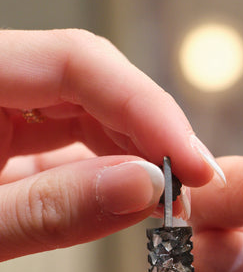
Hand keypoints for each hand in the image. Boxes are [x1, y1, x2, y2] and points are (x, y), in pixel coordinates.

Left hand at [0, 28, 223, 260]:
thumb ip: (54, 208)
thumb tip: (144, 186)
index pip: (76, 62)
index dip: (146, 107)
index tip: (191, 161)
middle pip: (93, 81)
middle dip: (153, 131)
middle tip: (195, 183)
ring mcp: (5, 112)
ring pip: (91, 110)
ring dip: (141, 152)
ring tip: (175, 195)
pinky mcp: (16, 142)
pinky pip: (75, 141)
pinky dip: (116, 169)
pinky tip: (143, 192)